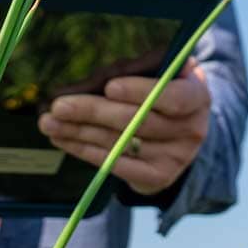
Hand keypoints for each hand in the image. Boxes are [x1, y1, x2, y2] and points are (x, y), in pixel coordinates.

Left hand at [37, 62, 211, 195]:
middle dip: (94, 112)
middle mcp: (192, 129)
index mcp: (197, 95)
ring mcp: (176, 157)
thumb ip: (145, 70)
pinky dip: (86, 151)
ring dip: (80, 132)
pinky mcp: (158, 177)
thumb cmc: (165, 91)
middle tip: (60, 106)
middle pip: (138, 122)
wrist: (182, 132)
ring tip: (50, 122)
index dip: (141, 92)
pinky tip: (65, 140)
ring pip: (121, 144)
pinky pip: (116, 165)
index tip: (109, 86)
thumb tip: (101, 73)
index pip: (173, 97)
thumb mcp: (167, 74)